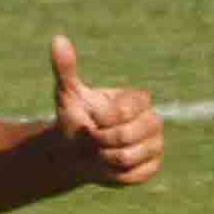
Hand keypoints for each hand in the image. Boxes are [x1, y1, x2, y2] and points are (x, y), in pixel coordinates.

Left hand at [46, 34, 160, 186]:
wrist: (76, 153)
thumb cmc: (75, 120)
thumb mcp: (67, 94)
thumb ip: (66, 68)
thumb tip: (57, 39)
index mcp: (139, 100)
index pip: (125, 111)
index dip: (103, 119)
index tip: (92, 119)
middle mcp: (153, 121)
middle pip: (127, 136)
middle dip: (101, 141)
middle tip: (93, 139)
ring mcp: (156, 145)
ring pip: (127, 157)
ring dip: (103, 158)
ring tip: (100, 152)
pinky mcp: (153, 167)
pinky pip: (131, 175)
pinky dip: (112, 174)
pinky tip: (108, 165)